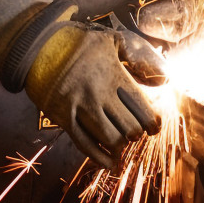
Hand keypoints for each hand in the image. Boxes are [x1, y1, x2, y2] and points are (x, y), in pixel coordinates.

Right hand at [25, 22, 163, 167]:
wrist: (40, 45)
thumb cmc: (80, 42)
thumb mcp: (112, 39)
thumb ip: (138, 56)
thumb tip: (163, 77)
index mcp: (113, 74)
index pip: (141, 107)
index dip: (152, 122)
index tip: (153, 127)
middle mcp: (98, 93)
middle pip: (129, 127)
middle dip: (137, 133)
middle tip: (136, 131)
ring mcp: (79, 107)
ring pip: (110, 139)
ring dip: (121, 145)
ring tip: (123, 142)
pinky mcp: (62, 118)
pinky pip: (84, 145)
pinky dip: (100, 158)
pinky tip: (111, 163)